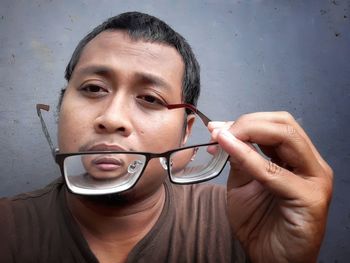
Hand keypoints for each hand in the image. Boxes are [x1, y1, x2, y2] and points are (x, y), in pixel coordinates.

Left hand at [209, 112, 332, 262]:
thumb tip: (226, 135)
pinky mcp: (310, 198)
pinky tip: (229, 149)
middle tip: (222, 131)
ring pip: (286, 137)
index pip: (277, 125)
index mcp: (297, 160)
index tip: (218, 127)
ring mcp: (315, 180)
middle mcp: (311, 165)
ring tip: (224, 137)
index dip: (246, 121)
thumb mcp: (243, 184)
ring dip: (249, 132)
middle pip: (284, 124)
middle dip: (248, 123)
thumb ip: (239, 159)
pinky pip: (274, 171)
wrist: (270, 259)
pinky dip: (249, 157)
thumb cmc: (259, 224)